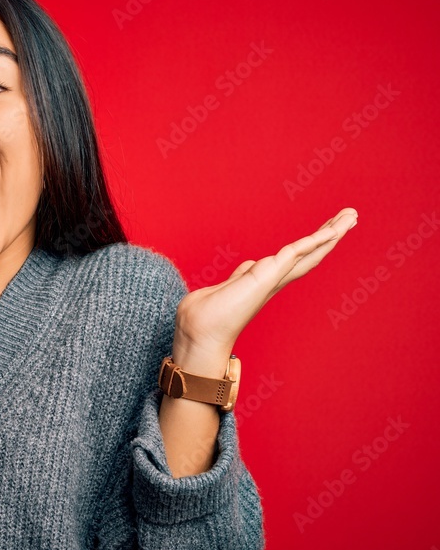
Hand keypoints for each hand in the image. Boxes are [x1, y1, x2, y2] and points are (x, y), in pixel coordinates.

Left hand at [174, 207, 357, 360]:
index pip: (294, 258)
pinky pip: (295, 253)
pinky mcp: (266, 277)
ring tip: (350, 216)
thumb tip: (249, 267)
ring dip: (331, 233)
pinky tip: (331, 230)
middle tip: (351, 216)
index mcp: (263, 281)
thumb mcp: (224, 288)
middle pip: (309, 254)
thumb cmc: (204, 318)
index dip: (313, 243)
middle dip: (330, 234)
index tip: (328, 228)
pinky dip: (314, 241)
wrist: (198, 334)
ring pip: (308, 252)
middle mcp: (272, 281)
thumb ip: (242, 276)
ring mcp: (271, 279)